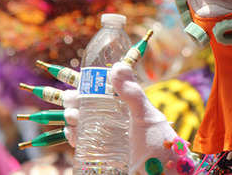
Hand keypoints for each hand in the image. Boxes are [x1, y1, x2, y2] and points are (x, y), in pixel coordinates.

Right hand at [30, 60, 196, 173]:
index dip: (85, 85)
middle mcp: (110, 115)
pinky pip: (80, 139)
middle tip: (72, 103)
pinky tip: (72, 133)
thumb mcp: (145, 114)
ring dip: (71, 117)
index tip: (78, 86)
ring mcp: (103, 132)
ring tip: (73, 118)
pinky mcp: (98, 149)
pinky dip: (72, 135)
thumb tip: (117, 66)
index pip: (99, 88)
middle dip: (73, 101)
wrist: (160, 170)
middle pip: (84, 103)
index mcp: (121, 102)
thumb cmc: (157, 140)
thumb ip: (132, 92)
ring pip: (79, 120)